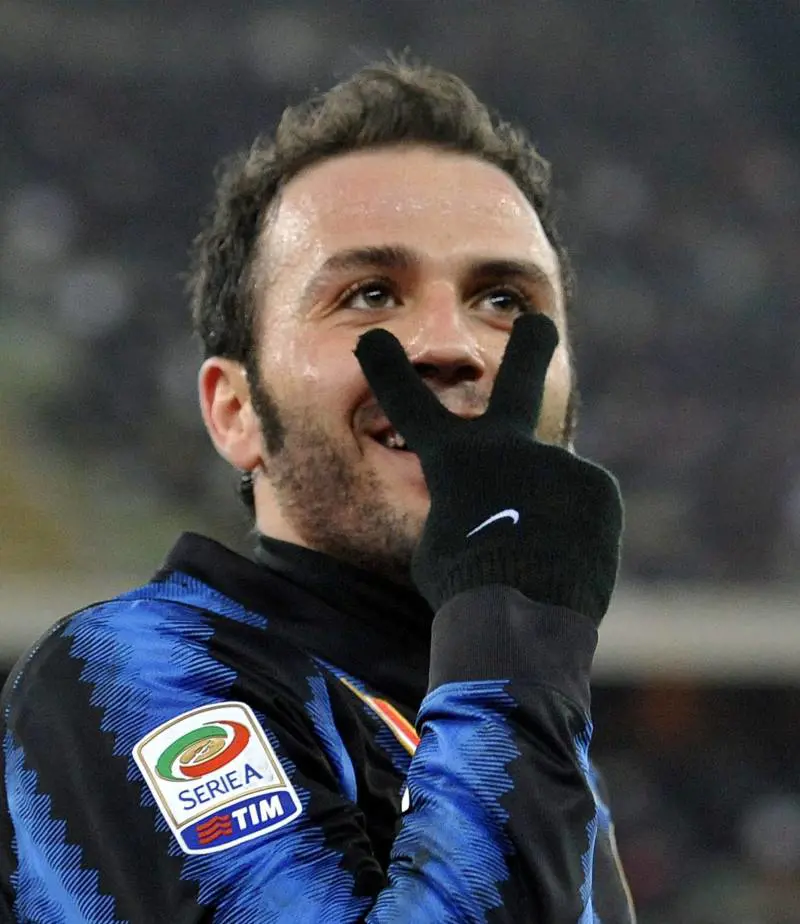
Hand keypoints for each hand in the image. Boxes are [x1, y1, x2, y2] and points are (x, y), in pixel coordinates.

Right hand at [354, 313, 622, 623]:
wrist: (518, 616)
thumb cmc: (464, 589)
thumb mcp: (444, 543)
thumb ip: (471, 504)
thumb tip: (506, 501)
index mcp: (452, 460)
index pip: (411, 404)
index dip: (388, 369)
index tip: (375, 340)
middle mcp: (505, 445)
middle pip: (516, 381)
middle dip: (527, 346)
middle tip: (538, 321)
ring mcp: (555, 460)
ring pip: (551, 485)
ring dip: (547, 517)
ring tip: (539, 560)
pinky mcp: (597, 484)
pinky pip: (583, 507)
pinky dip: (575, 532)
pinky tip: (566, 559)